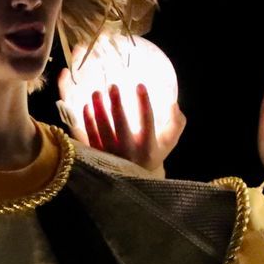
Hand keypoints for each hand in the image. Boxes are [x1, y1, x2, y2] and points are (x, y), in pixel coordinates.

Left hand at [61, 73, 184, 175]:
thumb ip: (177, 123)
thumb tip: (173, 104)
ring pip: (102, 129)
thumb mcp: (169, 141)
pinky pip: (90, 136)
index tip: (140, 85)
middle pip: (121, 125)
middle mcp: (129, 152)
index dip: (144, 103)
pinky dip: (87, 121)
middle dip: (116, 104)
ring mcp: (111, 154)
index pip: (147, 121)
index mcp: (148, 147)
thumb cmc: (154, 153)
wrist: (136, 179)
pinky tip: (86, 106)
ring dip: (98, 109)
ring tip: (96, 92)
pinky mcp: (97, 155)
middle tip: (112, 85)